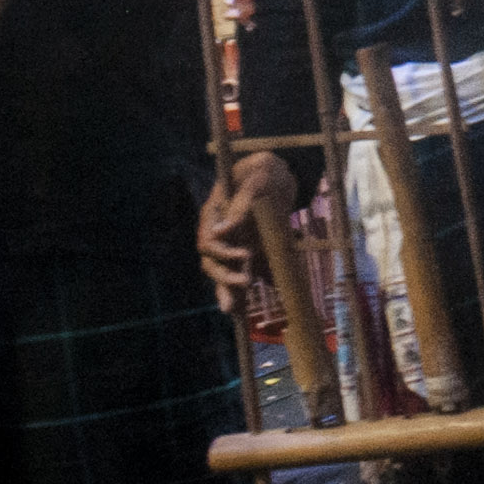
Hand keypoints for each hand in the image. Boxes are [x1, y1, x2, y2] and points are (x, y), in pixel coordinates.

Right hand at [196, 153, 298, 307]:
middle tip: (247, 282)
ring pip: (222, 273)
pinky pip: (241, 274)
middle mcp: (219, 233)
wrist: (275, 177)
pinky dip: (243, 292)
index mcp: (214, 215)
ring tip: (235, 310)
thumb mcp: (257, 178)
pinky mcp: (246, 253)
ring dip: (227, 291)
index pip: (208, 242)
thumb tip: (222, 231)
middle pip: (211, 262)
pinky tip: (244, 311)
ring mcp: (231, 244)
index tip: (245, 256)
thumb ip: (242, 202)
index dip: (223, 253)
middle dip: (225, 276)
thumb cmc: (262, 172)